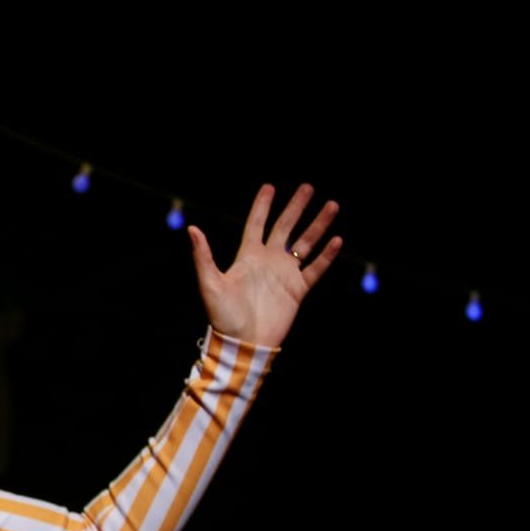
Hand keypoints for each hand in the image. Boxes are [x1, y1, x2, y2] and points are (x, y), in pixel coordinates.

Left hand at [189, 183, 341, 347]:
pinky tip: (337, 240)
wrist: (243, 344)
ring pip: (305, 243)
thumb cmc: (223, 316)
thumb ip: (203, 256)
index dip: (263, 205)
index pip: (256, 224)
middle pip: (285, 227)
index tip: (270, 186)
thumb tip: (191, 228)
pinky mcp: (298, 290)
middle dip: (296, 207)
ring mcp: (284, 275)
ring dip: (318, 225)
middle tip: (308, 187)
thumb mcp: (210, 284)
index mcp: (247, 257)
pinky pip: (315, 269)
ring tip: (332, 205)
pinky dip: (327, 255)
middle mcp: (268, 261)